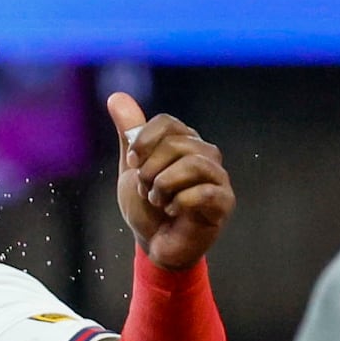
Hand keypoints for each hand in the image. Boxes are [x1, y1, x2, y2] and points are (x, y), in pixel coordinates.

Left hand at [108, 94, 233, 271]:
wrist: (156, 244)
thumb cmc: (148, 205)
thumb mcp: (132, 167)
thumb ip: (129, 133)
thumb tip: (116, 96)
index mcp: (185, 141)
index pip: (166, 122)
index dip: (143, 141)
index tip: (132, 162)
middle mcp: (206, 153)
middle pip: (176, 144)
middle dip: (150, 171)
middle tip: (147, 191)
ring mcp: (218, 177)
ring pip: (192, 165)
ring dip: (163, 187)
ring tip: (159, 201)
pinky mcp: (223, 202)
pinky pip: (203, 192)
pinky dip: (179, 203)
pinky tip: (173, 211)